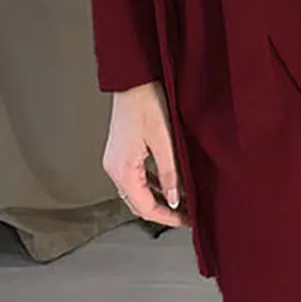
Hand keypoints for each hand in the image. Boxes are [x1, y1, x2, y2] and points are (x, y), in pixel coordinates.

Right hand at [102, 81, 188, 227]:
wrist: (133, 81)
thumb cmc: (146, 104)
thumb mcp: (164, 141)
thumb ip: (170, 173)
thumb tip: (174, 200)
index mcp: (122, 169)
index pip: (143, 207)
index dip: (165, 218)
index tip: (185, 221)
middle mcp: (114, 168)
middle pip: (138, 202)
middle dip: (162, 211)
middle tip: (186, 214)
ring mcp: (116, 160)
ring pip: (137, 191)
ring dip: (158, 199)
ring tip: (182, 202)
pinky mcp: (121, 152)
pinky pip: (137, 177)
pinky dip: (153, 184)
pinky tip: (169, 184)